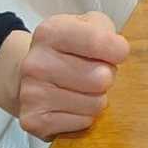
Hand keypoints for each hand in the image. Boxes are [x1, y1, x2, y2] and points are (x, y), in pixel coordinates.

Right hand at [0, 12, 129, 140]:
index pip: (99, 42)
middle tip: (95, 72)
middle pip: (101, 77)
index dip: (118, 50)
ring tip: (83, 88)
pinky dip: (84, 115)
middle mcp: (36, 63)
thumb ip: (106, 31)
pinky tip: (71, 104)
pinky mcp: (34, 121)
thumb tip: (117, 52)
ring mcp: (31, 94)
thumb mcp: (87, 25)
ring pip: (95, 103)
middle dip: (107, 75)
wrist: (29, 76)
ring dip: (96, 97)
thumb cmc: (68, 49)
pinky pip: (83, 122)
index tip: (116, 52)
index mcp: (50, 32)